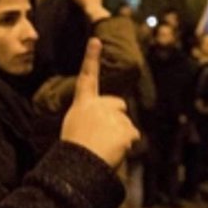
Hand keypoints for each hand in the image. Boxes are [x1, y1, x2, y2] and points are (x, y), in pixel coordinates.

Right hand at [61, 39, 138, 167]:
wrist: (78, 166)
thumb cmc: (74, 151)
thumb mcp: (76, 128)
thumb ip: (91, 119)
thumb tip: (110, 123)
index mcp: (82, 105)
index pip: (87, 78)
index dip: (91, 58)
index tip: (95, 40)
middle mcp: (97, 105)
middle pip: (118, 104)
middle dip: (117, 117)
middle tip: (102, 136)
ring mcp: (112, 116)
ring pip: (126, 123)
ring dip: (121, 135)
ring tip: (104, 147)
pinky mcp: (125, 128)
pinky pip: (133, 136)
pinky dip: (128, 145)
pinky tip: (114, 151)